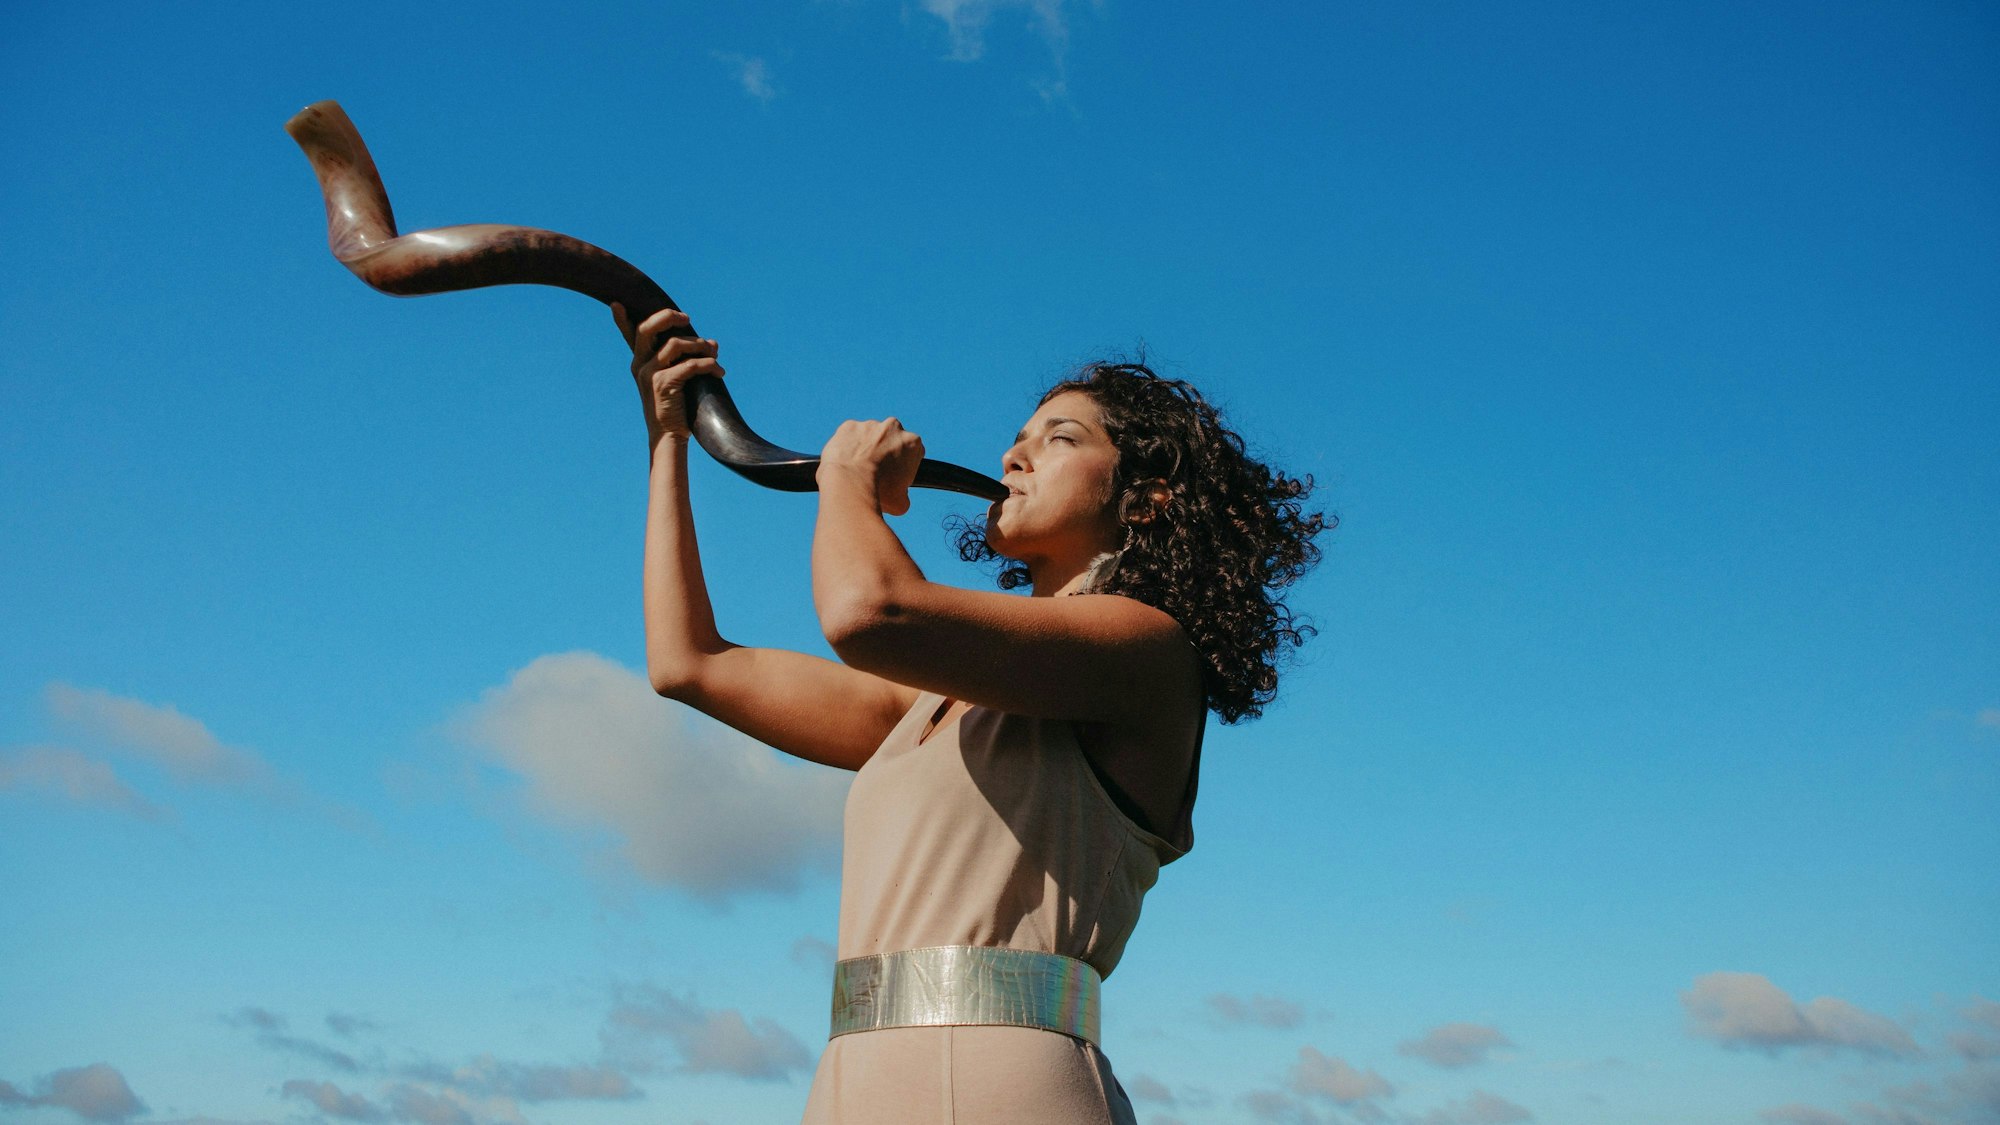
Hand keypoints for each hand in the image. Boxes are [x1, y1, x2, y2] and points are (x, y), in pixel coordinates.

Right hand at [613, 303, 721, 439]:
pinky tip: (719, 371)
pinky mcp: (663, 384)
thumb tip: (712, 342)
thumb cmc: (677, 407)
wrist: (670, 435)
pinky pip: (690, 365)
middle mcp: (640, 365)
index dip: (621, 320)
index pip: (629, 336)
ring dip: (699, 346)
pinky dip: (709, 365)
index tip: (616, 304)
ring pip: (675, 344)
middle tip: (687, 319)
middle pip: (648, 328)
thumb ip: (690, 359)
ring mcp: (649, 374)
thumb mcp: (679, 379)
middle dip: (669, 317)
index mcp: (640, 362)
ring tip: (714, 355)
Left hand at [819, 418, 923, 516]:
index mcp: (912, 442)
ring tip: (856, 470)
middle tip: (876, 472)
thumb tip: (899, 498)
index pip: (913, 451)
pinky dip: (846, 447)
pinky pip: (848, 437)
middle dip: (886, 451)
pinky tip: (844, 463)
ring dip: (865, 448)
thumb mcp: (900, 503)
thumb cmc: (878, 494)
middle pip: (891, 439)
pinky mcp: (848, 427)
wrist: (849, 485)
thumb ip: (903, 495)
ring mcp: (869, 425)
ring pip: (869, 436)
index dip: (904, 464)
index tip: (895, 475)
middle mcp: (893, 427)